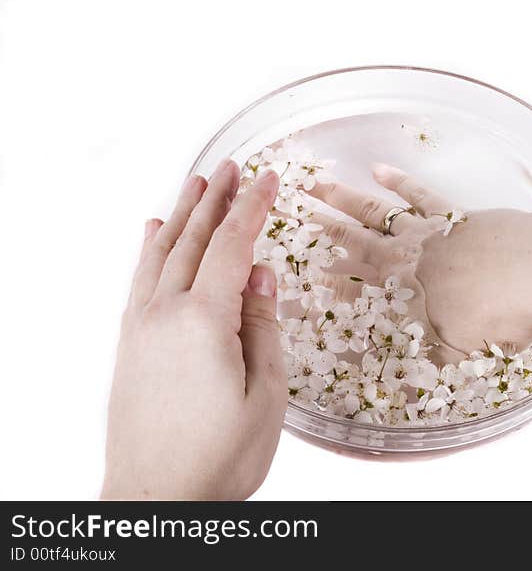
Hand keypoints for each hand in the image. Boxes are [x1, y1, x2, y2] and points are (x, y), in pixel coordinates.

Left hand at [103, 161, 286, 499]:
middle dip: (215, 199)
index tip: (269, 178)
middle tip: (230, 166)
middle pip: (192, 240)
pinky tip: (154, 235)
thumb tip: (260, 274)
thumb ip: (261, 325)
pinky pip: (139, 279)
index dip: (252, 208)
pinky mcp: (129, 345)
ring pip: (161, 254)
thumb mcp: (264, 392)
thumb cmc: (219, 455)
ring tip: (196, 184)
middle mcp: (164, 314)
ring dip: (181, 214)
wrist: (158, 499)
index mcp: (203, 321)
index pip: (231, 247)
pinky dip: (150, 249)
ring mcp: (140, 328)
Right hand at [307, 164, 531, 356]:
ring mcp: (425, 231)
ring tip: (315, 184)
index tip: (293, 278)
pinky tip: (379, 168)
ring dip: (343, 198)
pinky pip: (417, 193)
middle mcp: (404, 260)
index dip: (321, 286)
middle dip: (318, 231)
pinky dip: (397, 180)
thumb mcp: (458, 356)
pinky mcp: (451, 213)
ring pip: (374, 212)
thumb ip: (428, 369)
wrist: (529, 271)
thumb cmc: (494, 319)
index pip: (350, 292)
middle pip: (351, 243)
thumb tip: (406, 398)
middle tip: (289, 215)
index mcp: (400, 296)